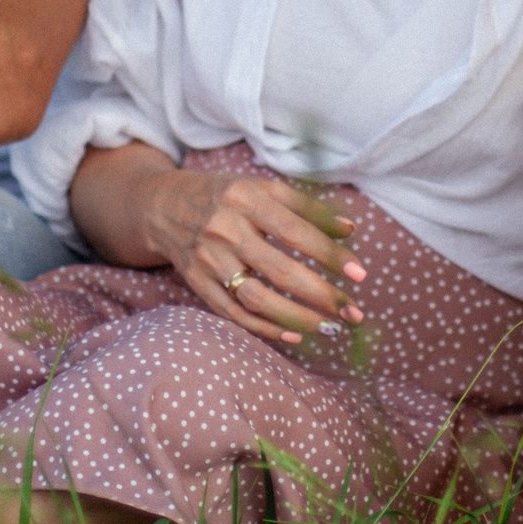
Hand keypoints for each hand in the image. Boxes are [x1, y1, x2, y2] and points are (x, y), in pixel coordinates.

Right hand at [132, 170, 367, 344]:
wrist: (162, 207)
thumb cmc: (224, 196)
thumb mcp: (261, 188)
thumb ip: (306, 206)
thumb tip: (349, 229)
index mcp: (246, 198)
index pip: (296, 231)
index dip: (330, 254)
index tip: (360, 274)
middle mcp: (225, 229)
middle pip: (280, 270)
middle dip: (322, 295)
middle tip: (353, 312)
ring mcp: (209, 260)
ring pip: (257, 298)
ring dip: (298, 318)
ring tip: (331, 328)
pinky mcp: (198, 283)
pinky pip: (234, 314)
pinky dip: (266, 328)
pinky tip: (295, 335)